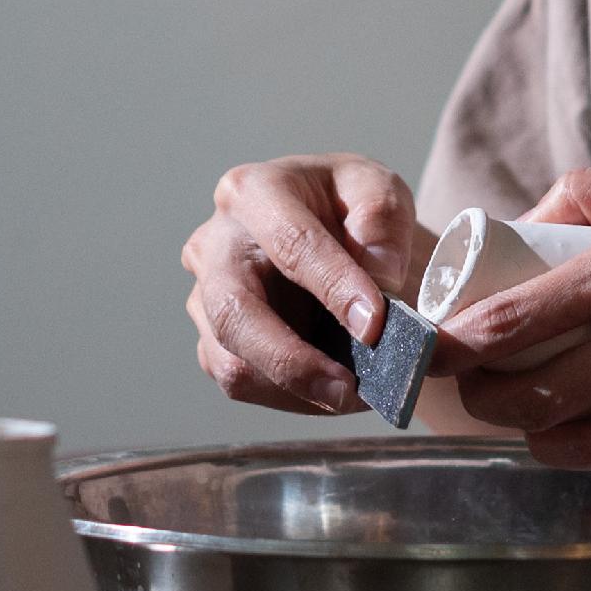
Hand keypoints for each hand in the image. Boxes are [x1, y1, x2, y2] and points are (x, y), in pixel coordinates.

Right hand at [182, 155, 431, 415]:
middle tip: (349, 388)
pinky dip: (294, 398)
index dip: (334, 285)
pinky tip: (334, 390)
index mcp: (254, 192)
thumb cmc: (350, 209)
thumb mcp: (379, 191)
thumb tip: (380, 276)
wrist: (335, 237)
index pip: (291, 242)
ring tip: (357, 391)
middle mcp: (215, 244)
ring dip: (298, 389)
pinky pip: (244, 385)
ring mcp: (206, 298)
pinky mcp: (213, 343)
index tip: (375, 325)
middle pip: (235, 313)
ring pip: (233, 362)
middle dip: (292, 360)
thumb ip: (384, 222)